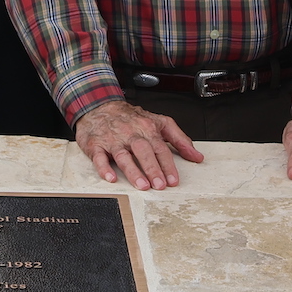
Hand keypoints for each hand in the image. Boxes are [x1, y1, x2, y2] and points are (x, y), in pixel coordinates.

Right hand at [76, 100, 202, 190]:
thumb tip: (196, 156)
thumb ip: (179, 139)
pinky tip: (110, 177)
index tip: (173, 180)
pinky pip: (99, 157)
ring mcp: (112, 139)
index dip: (168, 165)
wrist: (100, 106)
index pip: (160, 148)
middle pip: (143, 151)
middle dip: (153, 168)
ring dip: (133, 171)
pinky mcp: (95, 145)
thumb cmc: (131, 118)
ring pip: (123, 155)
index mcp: (147, 128)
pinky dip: (104, 167)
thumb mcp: (159, 122)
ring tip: (142, 185)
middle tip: (160, 185)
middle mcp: (131, 133)